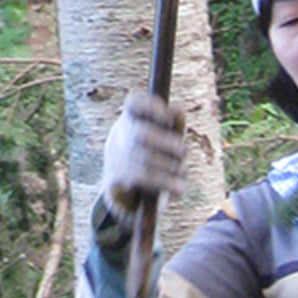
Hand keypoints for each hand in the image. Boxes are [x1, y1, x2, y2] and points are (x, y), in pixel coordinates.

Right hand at [100, 91, 186, 211]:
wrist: (126, 194)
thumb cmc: (151, 159)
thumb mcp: (163, 142)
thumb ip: (173, 126)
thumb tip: (179, 106)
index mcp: (129, 120)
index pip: (133, 103)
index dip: (151, 107)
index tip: (168, 117)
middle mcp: (118, 137)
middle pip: (141, 134)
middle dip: (167, 143)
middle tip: (184, 151)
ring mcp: (114, 160)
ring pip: (145, 160)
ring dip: (170, 166)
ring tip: (182, 169)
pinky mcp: (114, 182)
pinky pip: (143, 180)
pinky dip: (166, 183)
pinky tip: (180, 188)